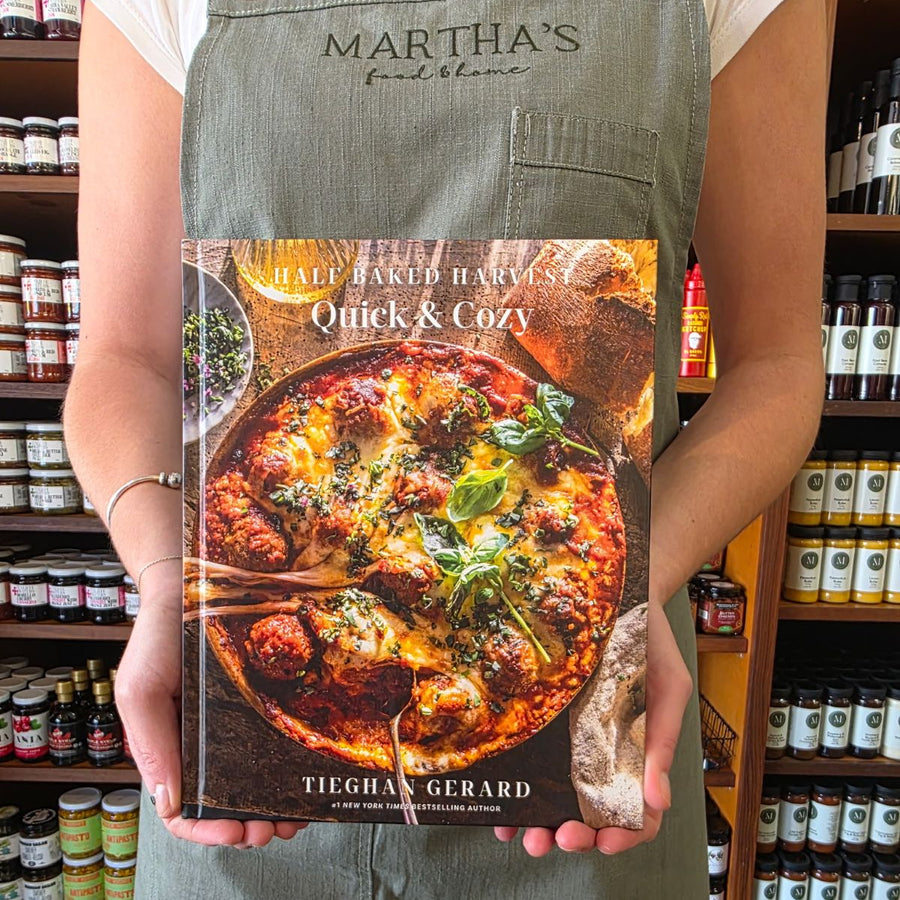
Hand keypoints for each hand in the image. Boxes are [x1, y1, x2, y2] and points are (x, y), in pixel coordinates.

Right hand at [114, 562, 306, 847]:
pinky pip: (272, 740)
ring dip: (274, 804)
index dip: (207, 831)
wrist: (189, 584)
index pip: (181, 810)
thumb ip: (151, 745)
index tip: (236, 832)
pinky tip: (304, 773)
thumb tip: (170, 801)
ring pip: (253, 779)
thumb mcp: (139, 689)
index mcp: (167, 750)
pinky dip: (287, 766)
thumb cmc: (157, 638)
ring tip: (297, 814)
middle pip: (224, 802)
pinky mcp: (256, 702)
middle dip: (250, 824)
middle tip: (276, 828)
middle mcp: (201, 744)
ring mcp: (231, 724)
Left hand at [494, 599, 691, 855]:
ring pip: (554, 798)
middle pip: (589, 814)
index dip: (624, 835)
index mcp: (637, 754)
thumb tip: (657, 799)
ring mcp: (569, 741)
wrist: (618, 596)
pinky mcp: (544, 721)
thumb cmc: (651, 644)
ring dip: (540, 824)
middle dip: (574, 836)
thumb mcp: (669, 688)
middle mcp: (600, 754)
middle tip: (557, 838)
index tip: (606, 841)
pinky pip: (527, 763)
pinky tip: (502, 806)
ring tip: (525, 833)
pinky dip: (515, 794)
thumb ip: (663, 741)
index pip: (636, 812)